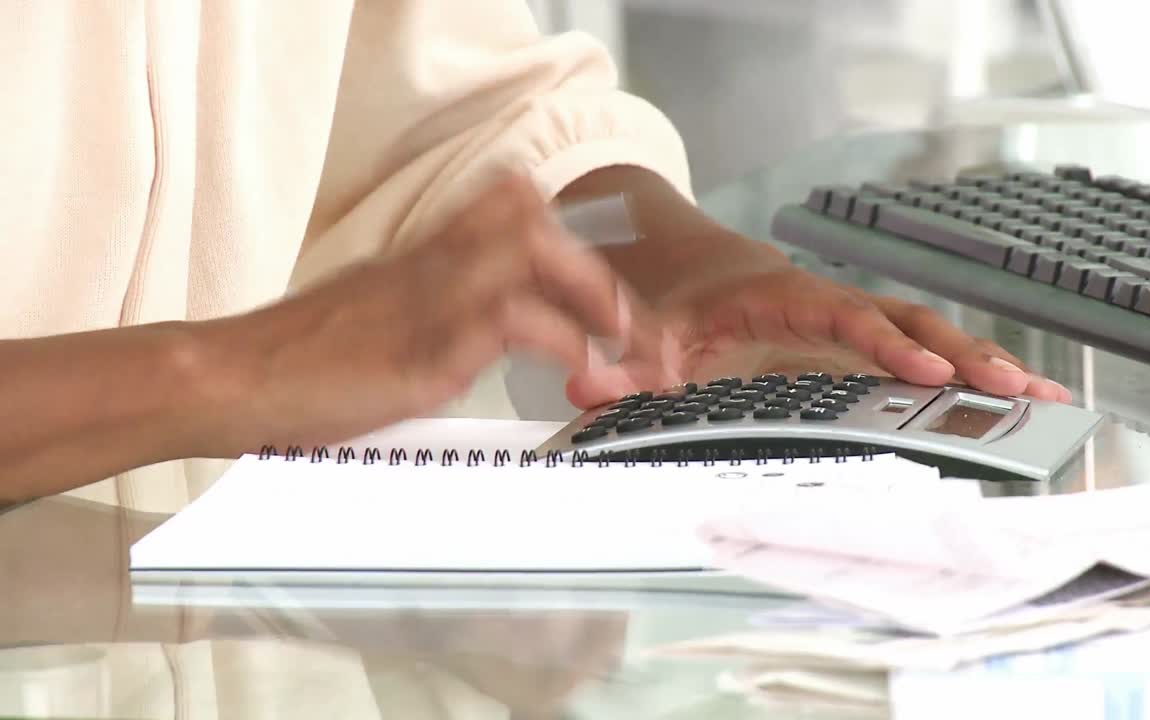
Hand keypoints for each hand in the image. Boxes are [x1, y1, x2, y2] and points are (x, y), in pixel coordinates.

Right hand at [194, 171, 661, 454]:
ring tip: (625, 344)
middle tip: (630, 323)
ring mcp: (430, 302)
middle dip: (597, 273)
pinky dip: (560, 340)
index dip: (562, 238)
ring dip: (596, 300)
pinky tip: (576, 368)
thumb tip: (473, 335)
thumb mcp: (369, 320)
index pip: (506, 207)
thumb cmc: (293, 361)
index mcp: (420, 259)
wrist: (228, 377)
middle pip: (534, 222)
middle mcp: (431, 266)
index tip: (597, 286)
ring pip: (535, 255)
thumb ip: (424, 316)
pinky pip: (511, 320)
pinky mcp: (425, 349)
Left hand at [565, 250, 1070, 408]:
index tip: (925, 369)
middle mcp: (824, 297)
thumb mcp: (638, 332)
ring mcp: (844, 312)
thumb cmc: (666, 293)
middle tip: (1020, 391)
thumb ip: (616, 365)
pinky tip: (999, 394)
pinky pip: (913, 344)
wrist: (673, 257)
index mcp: (779, 291)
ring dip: (979, 362)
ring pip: (924, 328)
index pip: (843, 313)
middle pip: (907, 316)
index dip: (884, 341)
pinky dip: (959, 367)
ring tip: (1041, 398)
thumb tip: (586, 391)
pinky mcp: (852, 331)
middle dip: (964, 353)